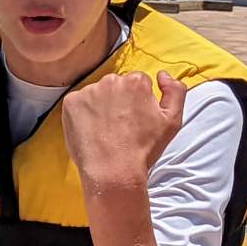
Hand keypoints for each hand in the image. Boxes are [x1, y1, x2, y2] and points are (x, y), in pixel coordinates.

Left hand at [63, 71, 185, 188]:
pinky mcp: (70, 103)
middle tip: (121, 125)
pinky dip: (83, 114)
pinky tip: (91, 130)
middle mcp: (111, 81)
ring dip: (100, 106)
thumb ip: (175, 91)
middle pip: (116, 86)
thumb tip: (163, 75)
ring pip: (96, 94)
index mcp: (136, 81)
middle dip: (119, 100)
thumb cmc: (144, 147)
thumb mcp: (172, 119)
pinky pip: (78, 103)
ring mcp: (88, 91)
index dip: (138, 101)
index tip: (135, 117)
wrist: (112, 169)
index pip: (137, 82)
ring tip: (105, 130)